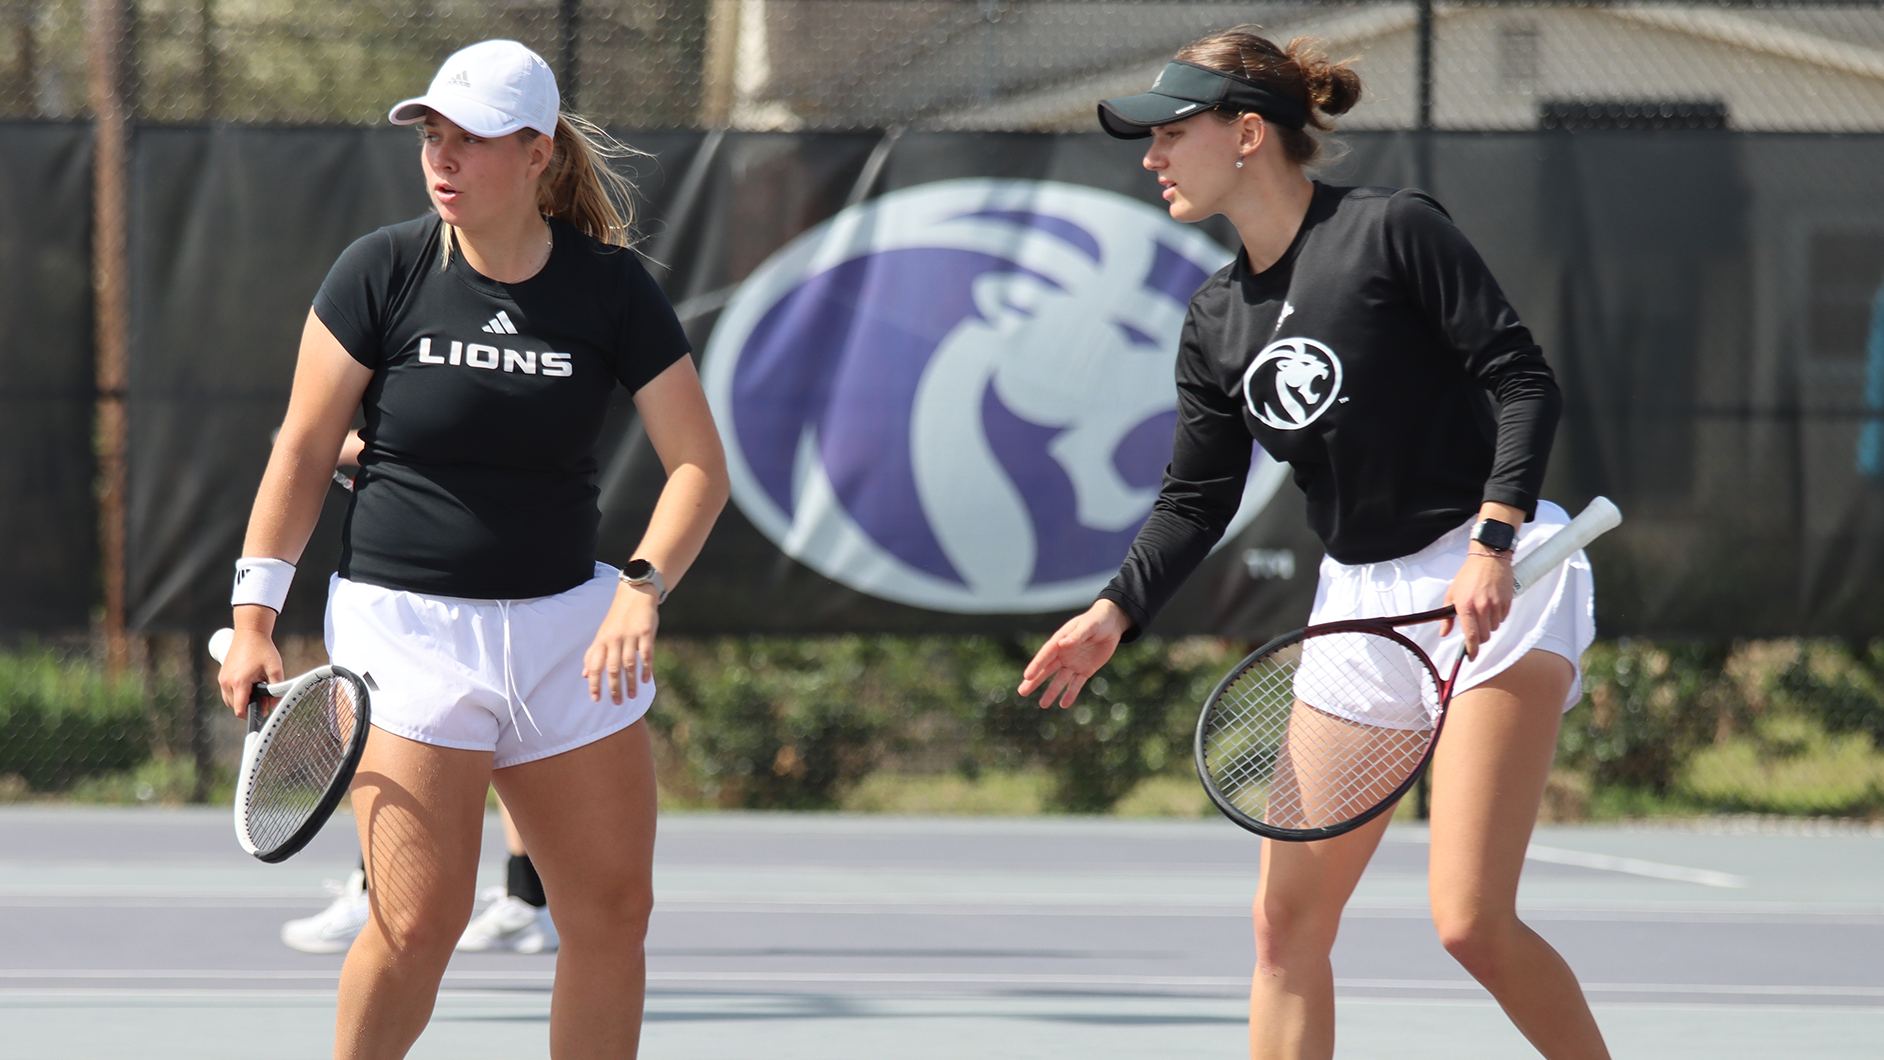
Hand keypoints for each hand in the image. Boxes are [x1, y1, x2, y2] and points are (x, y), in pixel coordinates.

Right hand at [218, 619, 283, 719]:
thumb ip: (277, 688)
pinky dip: (237, 693)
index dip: (251, 715)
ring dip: (242, 700)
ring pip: (229, 700)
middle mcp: (227, 682)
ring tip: (258, 691)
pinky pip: (227, 692)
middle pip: (235, 707)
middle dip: (249, 707)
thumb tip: (275, 704)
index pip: (240, 710)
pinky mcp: (222, 675)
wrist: (249, 632)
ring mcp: (222, 678)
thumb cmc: (263, 649)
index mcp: (239, 682)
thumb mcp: (275, 668)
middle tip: (265, 699)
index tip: (262, 714)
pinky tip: (250, 686)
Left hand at [584, 582, 658, 703]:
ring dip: (631, 682)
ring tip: (632, 696)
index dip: (594, 683)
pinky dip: (646, 669)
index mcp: (602, 641)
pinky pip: (646, 654)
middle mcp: (614, 639)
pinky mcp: (645, 633)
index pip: (595, 666)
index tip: (595, 699)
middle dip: (614, 687)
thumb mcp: (602, 635)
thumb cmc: (617, 619)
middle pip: (612, 668)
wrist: (634, 595)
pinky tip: (645, 681)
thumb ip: (593, 654)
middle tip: (617, 703)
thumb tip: (584, 675)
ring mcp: (630, 636)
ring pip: (629, 664)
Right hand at [1018, 599, 1132, 708]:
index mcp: (1061, 640)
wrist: (1112, 624)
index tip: (1027, 676)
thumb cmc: (1097, 620)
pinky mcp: (1085, 670)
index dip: (1037, 665)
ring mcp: (1074, 663)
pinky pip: (1077, 684)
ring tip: (1043, 705)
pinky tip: (1063, 704)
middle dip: (1034, 681)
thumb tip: (1062, 644)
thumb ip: (1077, 635)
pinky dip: (1071, 694)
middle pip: (1047, 669)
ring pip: (1060, 680)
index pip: (1046, 654)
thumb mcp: (1089, 625)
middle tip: (1022, 692)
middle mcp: (1064, 653)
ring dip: (1051, 691)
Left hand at [1441, 552, 1513, 658]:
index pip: (1470, 635)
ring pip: (1494, 628)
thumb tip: (1443, 633)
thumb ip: (1447, 616)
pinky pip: (1502, 618)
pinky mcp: (1507, 602)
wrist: (1488, 559)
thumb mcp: (1452, 594)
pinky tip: (1492, 605)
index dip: (1471, 649)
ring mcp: (1496, 605)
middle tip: (1475, 631)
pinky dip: (1497, 617)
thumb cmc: (1467, 576)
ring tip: (1483, 611)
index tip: (1470, 657)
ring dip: (1488, 625)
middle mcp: (1482, 607)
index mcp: (1465, 606)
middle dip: (1479, 638)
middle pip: (1484, 636)